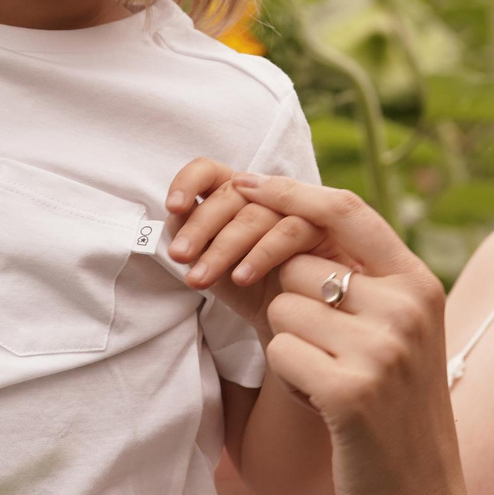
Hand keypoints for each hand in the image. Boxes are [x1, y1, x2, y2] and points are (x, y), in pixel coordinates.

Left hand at [164, 158, 332, 324]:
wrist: (287, 323)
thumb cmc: (247, 288)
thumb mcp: (210, 263)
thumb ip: (191, 237)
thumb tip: (177, 217)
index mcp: (233, 195)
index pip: (209, 171)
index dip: (188, 182)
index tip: (173, 207)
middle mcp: (265, 194)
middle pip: (229, 194)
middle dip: (199, 227)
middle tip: (179, 256)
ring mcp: (295, 207)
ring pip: (255, 215)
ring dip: (222, 248)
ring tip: (200, 279)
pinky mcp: (320, 228)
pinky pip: (289, 232)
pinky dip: (260, 255)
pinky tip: (240, 279)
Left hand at [233, 174, 470, 494]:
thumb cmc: (391, 412)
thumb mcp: (394, 335)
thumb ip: (357, 282)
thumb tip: (282, 223)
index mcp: (418, 284)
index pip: (346, 209)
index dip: (289, 192)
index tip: (244, 185)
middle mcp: (406, 306)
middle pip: (299, 264)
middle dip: (286, 302)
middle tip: (319, 352)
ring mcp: (383, 347)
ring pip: (282, 309)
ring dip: (288, 345)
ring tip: (328, 381)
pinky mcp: (352, 388)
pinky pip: (279, 354)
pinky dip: (287, 379)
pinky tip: (322, 405)